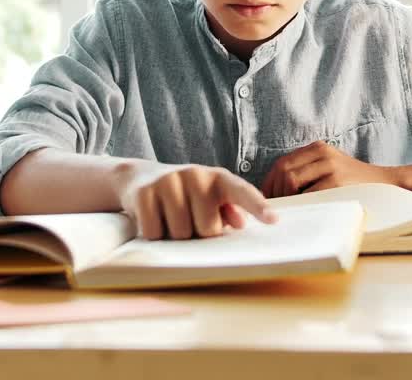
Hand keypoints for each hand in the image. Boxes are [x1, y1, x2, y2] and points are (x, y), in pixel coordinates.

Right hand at [113, 162, 277, 239]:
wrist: (139, 178)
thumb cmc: (186, 196)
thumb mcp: (210, 199)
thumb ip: (228, 211)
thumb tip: (239, 223)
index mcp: (218, 178)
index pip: (241, 191)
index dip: (257, 206)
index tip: (273, 219)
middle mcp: (195, 174)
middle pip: (207, 229)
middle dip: (198, 234)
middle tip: (188, 222)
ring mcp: (168, 181)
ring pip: (180, 233)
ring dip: (174, 236)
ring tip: (169, 220)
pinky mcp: (144, 192)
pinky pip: (154, 232)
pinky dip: (153, 235)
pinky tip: (152, 219)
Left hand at [260, 141, 399, 197]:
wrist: (386, 183)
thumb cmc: (354, 181)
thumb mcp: (330, 166)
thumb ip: (307, 171)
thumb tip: (277, 190)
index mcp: (318, 148)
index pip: (282, 162)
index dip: (270, 182)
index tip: (266, 198)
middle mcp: (322, 153)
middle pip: (283, 169)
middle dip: (273, 190)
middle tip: (272, 207)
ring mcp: (330, 167)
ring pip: (291, 180)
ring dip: (284, 197)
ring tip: (286, 210)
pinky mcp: (337, 182)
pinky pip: (308, 194)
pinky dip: (299, 203)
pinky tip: (300, 212)